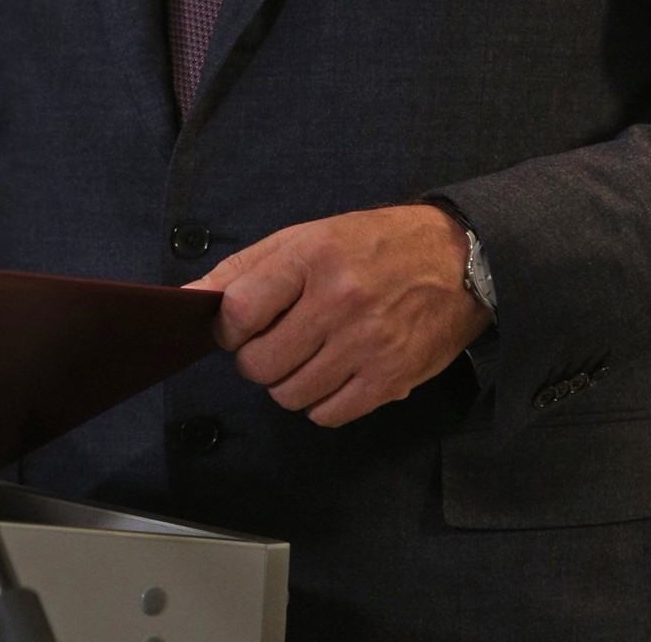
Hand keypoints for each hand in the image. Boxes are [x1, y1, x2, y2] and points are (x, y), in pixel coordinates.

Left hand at [187, 205, 491, 427]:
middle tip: (274, 341)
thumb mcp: (307, 235)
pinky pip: (328, 414)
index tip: (237, 325)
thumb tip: (191, 298)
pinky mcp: (392, 379)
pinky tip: (332, 373)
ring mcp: (367, 344)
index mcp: (312, 256)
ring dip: (287, 382)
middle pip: (260, 363)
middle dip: (255, 358)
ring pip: (290, 394)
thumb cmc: (373, 244)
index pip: (240, 310)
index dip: (228, 327)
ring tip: (307, 355)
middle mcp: (340, 301)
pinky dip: (320, 402)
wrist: (458, 258)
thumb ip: (245, 267)